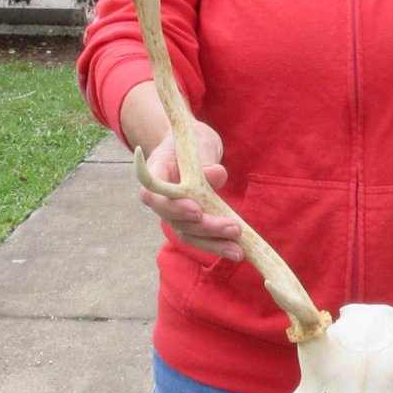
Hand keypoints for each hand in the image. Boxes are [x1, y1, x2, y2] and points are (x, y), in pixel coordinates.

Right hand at [140, 121, 244, 260]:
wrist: (186, 146)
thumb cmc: (191, 141)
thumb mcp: (200, 141)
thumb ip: (205, 158)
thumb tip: (215, 175)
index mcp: (156, 172)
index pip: (154, 194)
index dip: (173, 206)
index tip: (196, 209)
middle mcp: (160, 198)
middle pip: (174, 219)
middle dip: (204, 227)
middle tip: (232, 227)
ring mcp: (173, 212)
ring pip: (187, 233)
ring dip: (213, 243)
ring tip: (238, 250)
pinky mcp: (188, 221)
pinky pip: (198, 236)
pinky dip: (216, 244)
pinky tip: (235, 250)